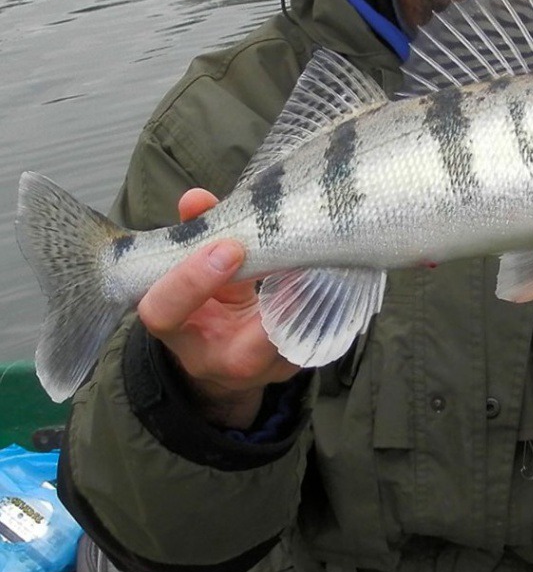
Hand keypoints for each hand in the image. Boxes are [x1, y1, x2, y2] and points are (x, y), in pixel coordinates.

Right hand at [137, 188, 299, 428]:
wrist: (223, 348)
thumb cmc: (204, 301)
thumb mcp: (192, 269)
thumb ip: (195, 235)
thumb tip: (196, 199)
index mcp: (177, 332)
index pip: (163, 313)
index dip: (191, 280)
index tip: (228, 247)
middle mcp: (215, 362)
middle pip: (242, 356)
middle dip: (273, 307)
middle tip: (295, 257)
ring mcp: (259, 372)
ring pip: (289, 351)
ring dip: (309, 305)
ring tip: (321, 261)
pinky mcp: (291, 366)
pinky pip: (312, 341)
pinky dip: (322, 307)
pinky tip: (331, 275)